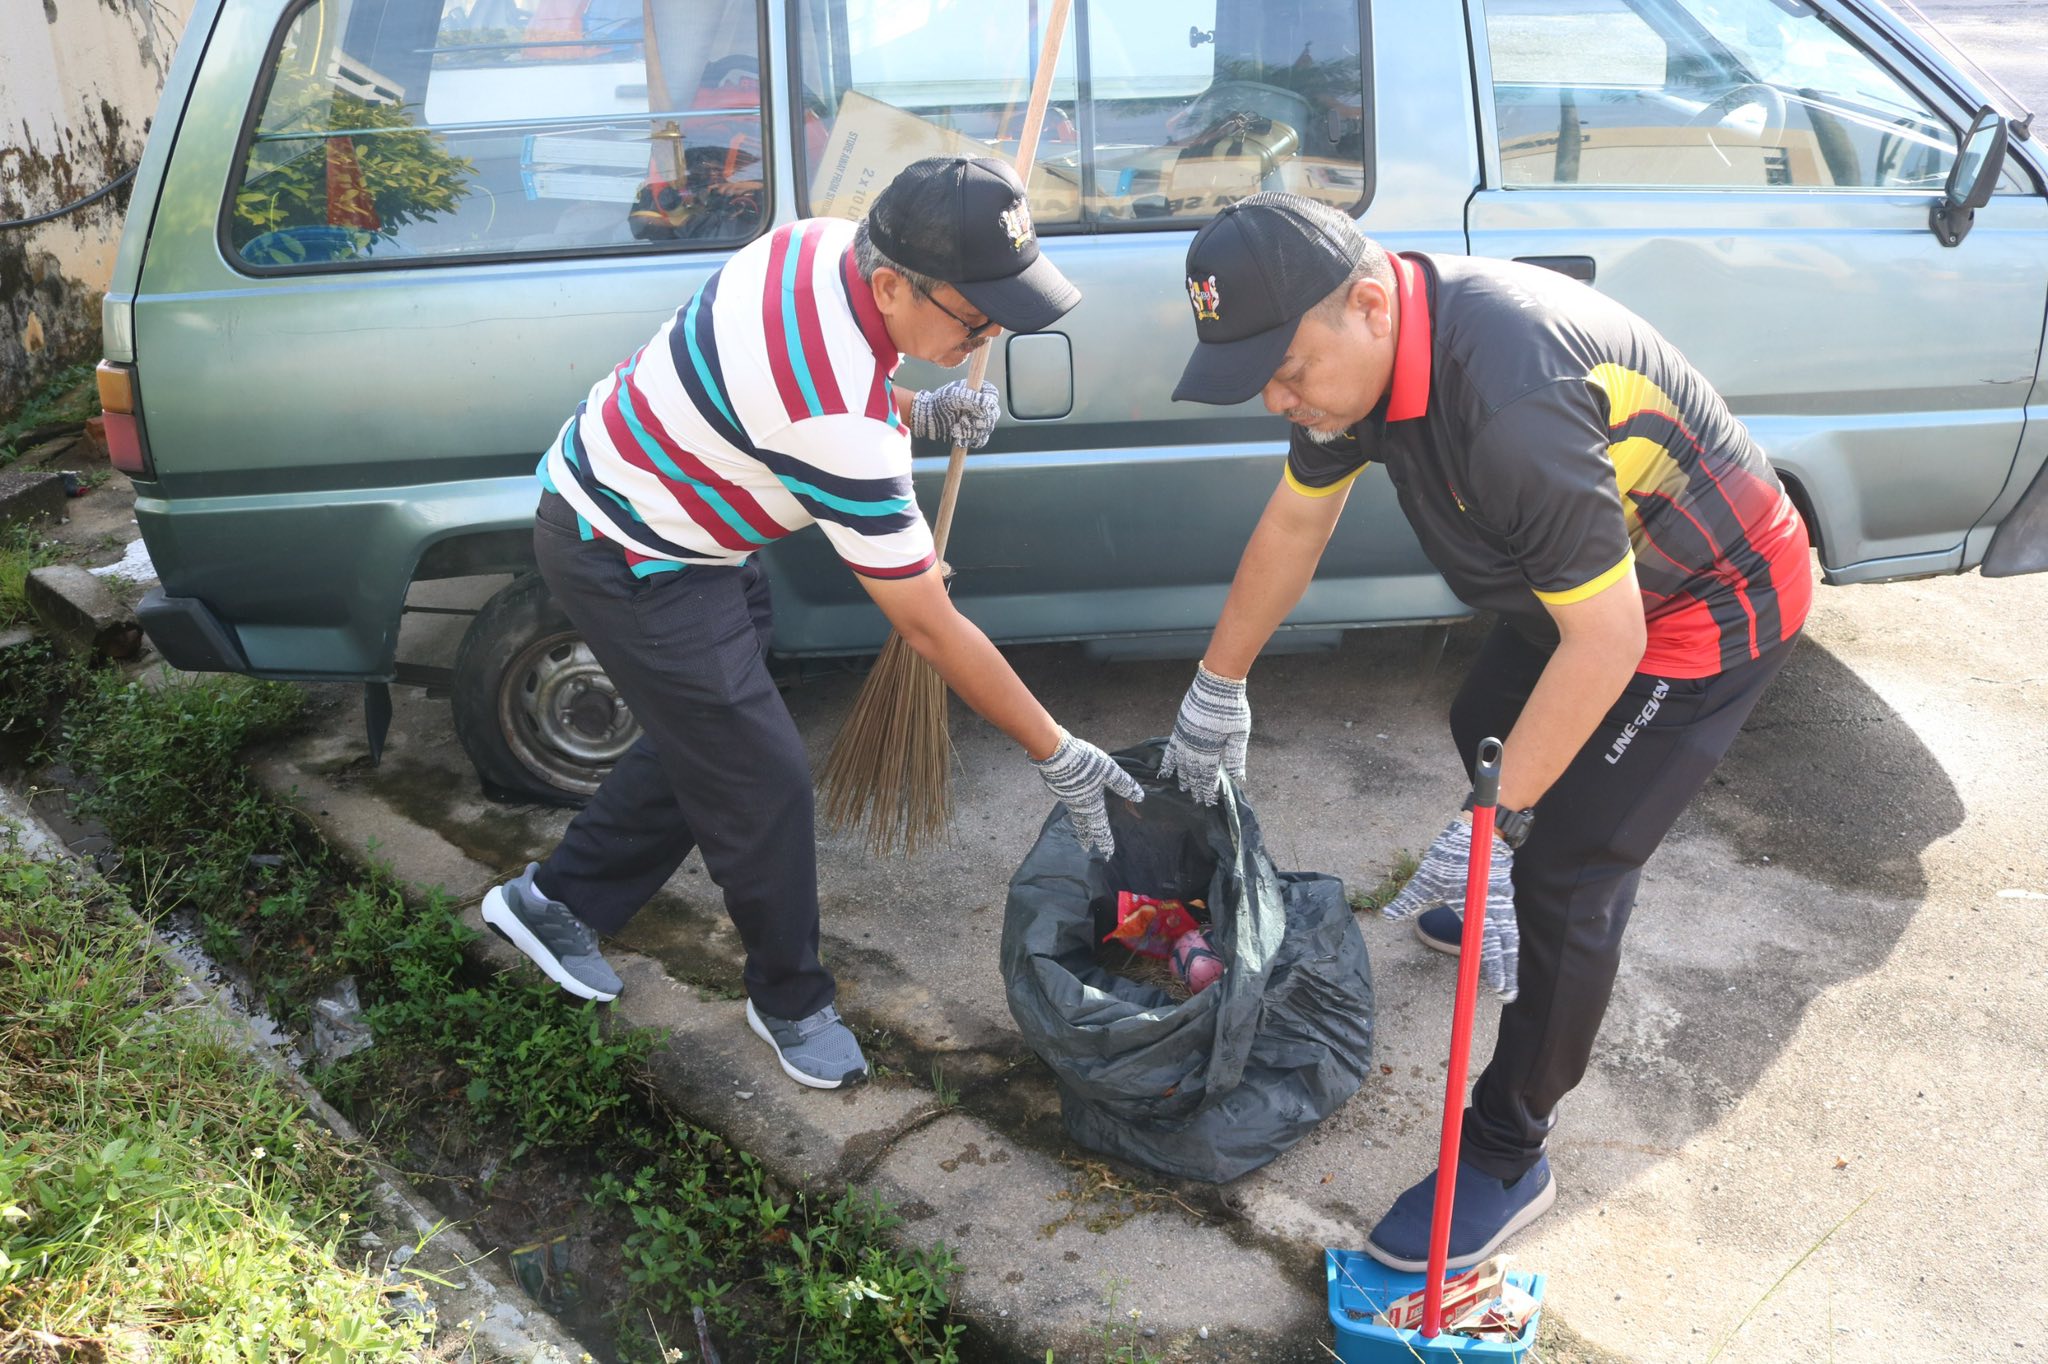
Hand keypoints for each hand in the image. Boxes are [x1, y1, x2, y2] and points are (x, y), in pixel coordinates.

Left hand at [911, 380, 1000, 448]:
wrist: (928, 419)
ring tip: (955, 429)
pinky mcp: (973, 434)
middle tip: (962, 420)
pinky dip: (970, 441)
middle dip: (978, 421)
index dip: (988, 405)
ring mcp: (979, 421)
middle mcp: (982, 406)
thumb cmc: (939, 403)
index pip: (993, 396)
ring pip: (986, 430)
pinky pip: (980, 441)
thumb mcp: (953, 396)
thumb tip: (988, 404)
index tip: (976, 410)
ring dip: (971, 432)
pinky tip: (958, 438)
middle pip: (993, 415)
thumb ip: (971, 398)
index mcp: (978, 391)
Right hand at [1035, 730, 1144, 858]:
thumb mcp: (1109, 771)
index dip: (1105, 841)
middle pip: (1082, 825)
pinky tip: (1072, 799)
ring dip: (1078, 822)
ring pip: (1074, 814)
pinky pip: (1067, 801)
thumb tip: (1139, 797)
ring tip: (1080, 825)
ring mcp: (1065, 797)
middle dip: (1086, 837)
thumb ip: (1123, 784)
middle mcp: (1077, 805)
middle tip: (1086, 847)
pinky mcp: (1057, 788)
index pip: (1100, 828)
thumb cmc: (1085, 763)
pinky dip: (1072, 806)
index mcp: (1091, 805)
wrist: (1055, 753)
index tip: (1107, 853)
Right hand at [1158, 664, 1249, 805]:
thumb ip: (1236, 756)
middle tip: (1197, 800)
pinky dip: (1168, 762)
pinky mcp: (1179, 728)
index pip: (1208, 776)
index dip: (1208, 789)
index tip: (1209, 800)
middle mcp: (1195, 746)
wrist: (1216, 682)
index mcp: (1211, 749)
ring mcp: (1184, 737)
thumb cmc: (1232, 707)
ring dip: (1183, 777)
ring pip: (1181, 763)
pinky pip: (1171, 749)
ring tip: (1184, 788)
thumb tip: (1237, 778)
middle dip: (1196, 786)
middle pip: (1194, 772)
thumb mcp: (1240, 732)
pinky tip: (1165, 771)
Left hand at [1382, 816, 1520, 1001]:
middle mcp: (1495, 908)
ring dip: (1509, 960)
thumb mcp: (1426, 879)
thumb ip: (1409, 901)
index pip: (1489, 945)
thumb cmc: (1451, 854)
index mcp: (1477, 907)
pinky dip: (1509, 943)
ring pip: (1510, 937)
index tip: (1499, 989)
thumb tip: (1388, 917)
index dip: (1495, 968)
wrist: (1480, 830)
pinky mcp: (1505, 897)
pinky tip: (1506, 955)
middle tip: (1508, 996)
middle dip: (1507, 972)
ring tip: (1509, 983)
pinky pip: (1510, 925)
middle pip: (1505, 947)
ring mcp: (1503, 902)